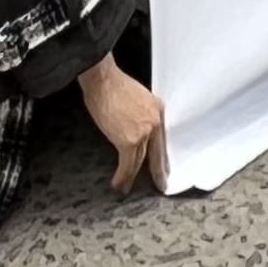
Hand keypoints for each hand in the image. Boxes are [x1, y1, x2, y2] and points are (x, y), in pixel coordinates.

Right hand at [77, 53, 167, 193]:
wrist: (102, 79)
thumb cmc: (112, 83)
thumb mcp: (135, 97)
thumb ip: (139, 114)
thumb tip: (132, 128)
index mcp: (158, 109)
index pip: (162, 139)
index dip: (162, 154)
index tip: (164, 167)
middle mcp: (154, 122)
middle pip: (155, 153)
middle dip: (158, 172)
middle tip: (160, 185)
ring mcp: (143, 133)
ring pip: (139, 161)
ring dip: (132, 177)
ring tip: (126, 187)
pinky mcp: (129, 141)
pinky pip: (127, 164)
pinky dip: (122, 176)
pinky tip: (118, 183)